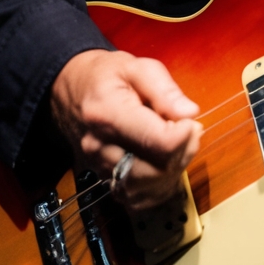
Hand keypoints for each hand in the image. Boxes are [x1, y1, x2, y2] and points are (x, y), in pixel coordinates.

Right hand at [50, 49, 201, 210]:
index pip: (157, 141)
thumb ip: (164, 89)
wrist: (73, 90)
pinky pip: (139, 198)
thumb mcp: (137, 66)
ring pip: (150, 188)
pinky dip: (160, 185)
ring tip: (178, 143)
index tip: (190, 121)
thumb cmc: (106, 76)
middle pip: (156, 170)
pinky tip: (165, 162)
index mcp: (108, 113)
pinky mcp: (105, 181)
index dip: (184, 135)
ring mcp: (100, 168)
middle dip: (183, 152)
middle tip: (190, 129)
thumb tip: (189, 113)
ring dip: (174, 169)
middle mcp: (100, 147)